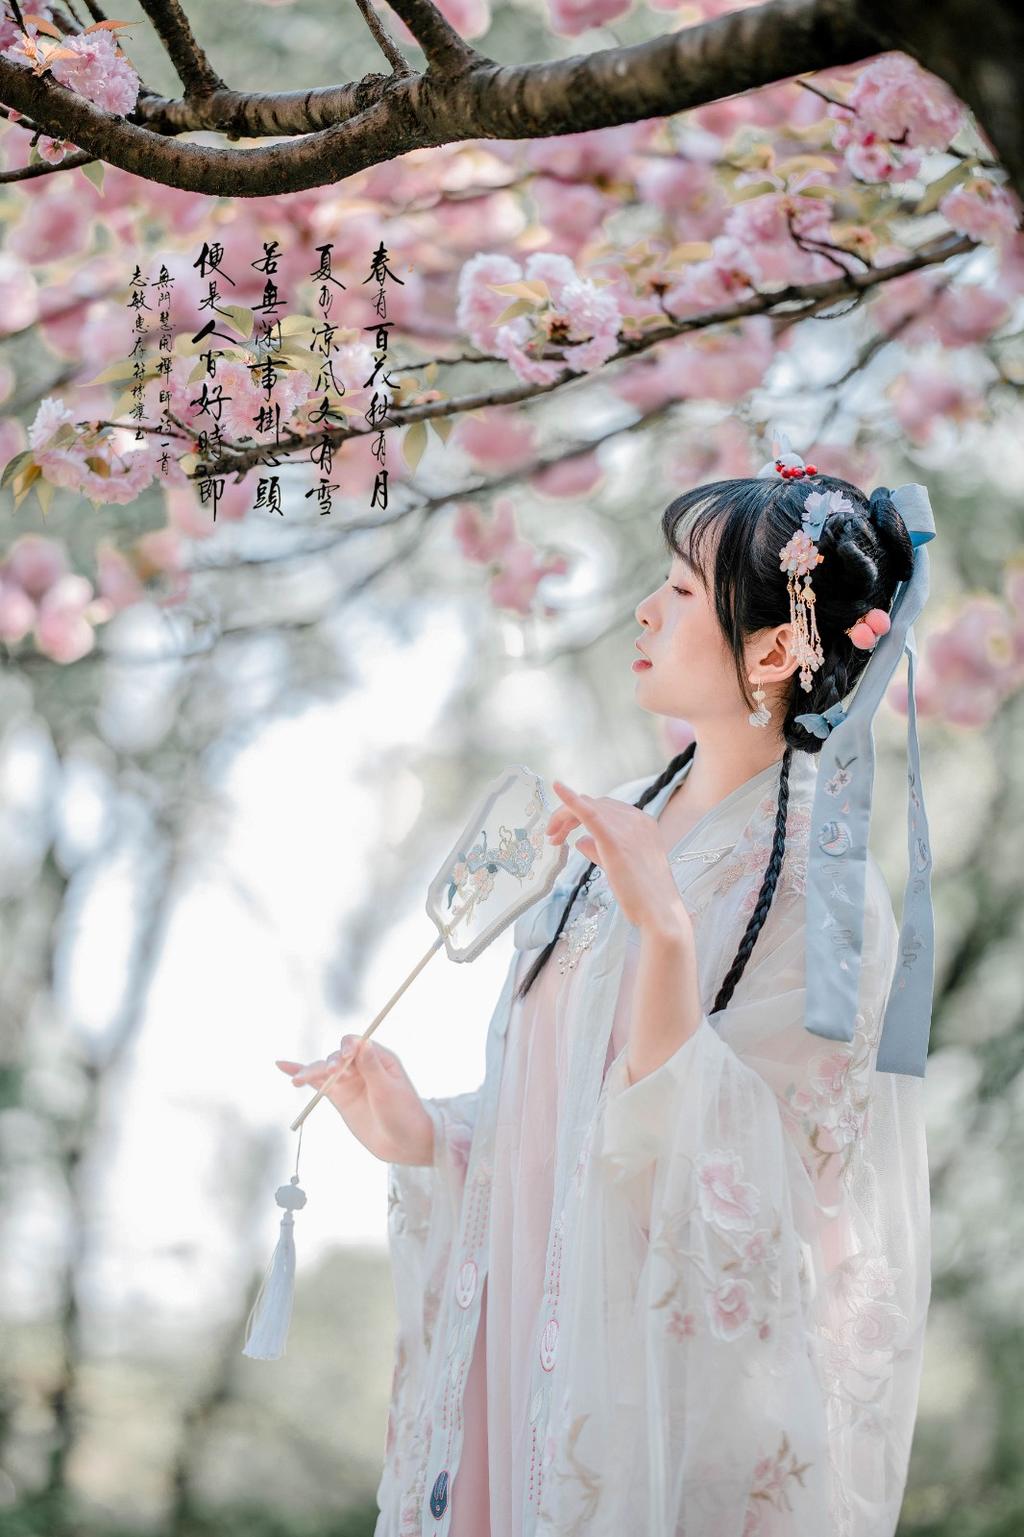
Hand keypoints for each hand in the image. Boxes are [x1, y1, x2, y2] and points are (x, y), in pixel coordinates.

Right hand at [275, 1036, 433, 1165]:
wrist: (404, 1143)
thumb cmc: (403, 1114)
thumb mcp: (389, 1091)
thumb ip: (373, 1068)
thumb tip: (363, 1042)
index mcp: (378, 1058)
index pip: (357, 1044)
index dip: (347, 1047)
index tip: (344, 1056)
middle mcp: (362, 1066)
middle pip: (337, 1057)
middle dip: (329, 1064)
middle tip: (329, 1073)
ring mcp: (349, 1081)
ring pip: (325, 1070)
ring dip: (310, 1072)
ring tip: (297, 1081)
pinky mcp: (340, 1096)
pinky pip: (318, 1084)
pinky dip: (303, 1075)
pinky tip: (284, 1067)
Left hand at [547, 778, 693, 939]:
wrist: (659, 911)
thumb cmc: (642, 894)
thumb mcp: (620, 864)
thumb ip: (600, 849)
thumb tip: (580, 841)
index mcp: (642, 822)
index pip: (605, 808)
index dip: (580, 815)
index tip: (564, 832)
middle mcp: (636, 818)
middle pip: (594, 804)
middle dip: (568, 817)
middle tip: (552, 836)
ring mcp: (627, 827)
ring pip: (587, 807)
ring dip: (564, 818)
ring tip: (552, 837)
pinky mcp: (614, 840)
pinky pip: (589, 813)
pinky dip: (571, 800)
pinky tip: (557, 789)